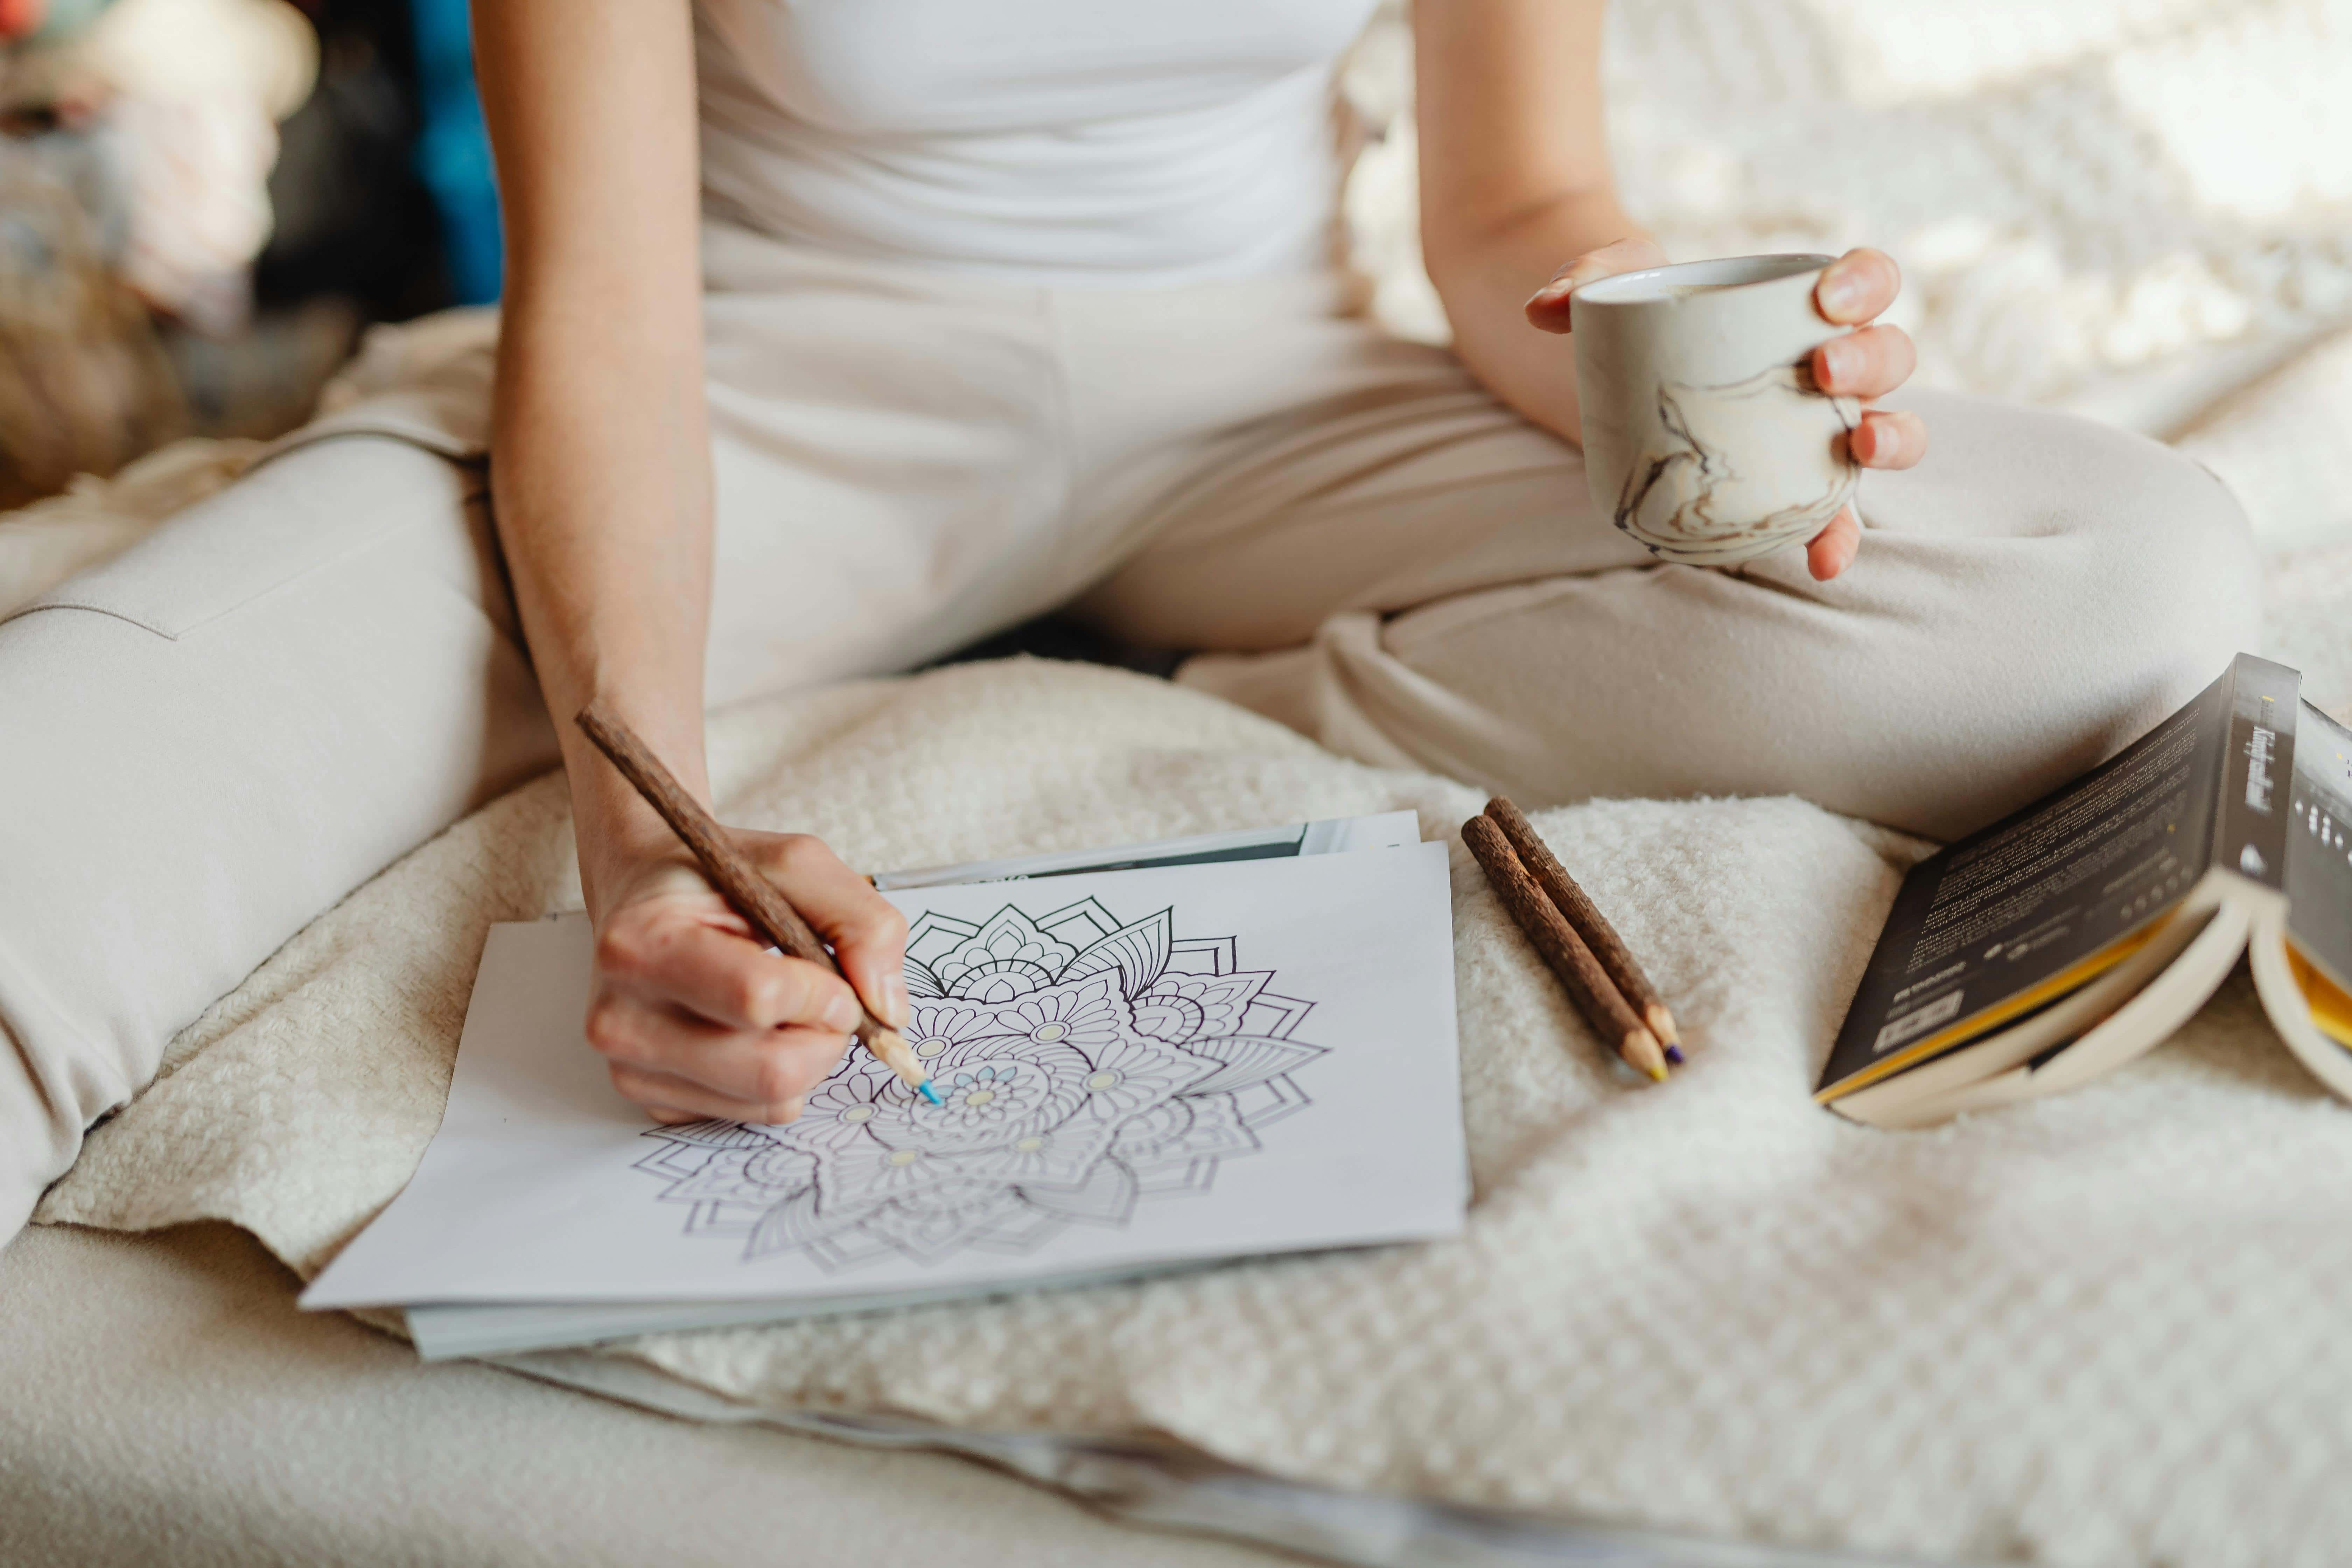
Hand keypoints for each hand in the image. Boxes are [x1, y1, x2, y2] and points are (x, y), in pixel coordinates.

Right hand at [583, 829, 908, 1125]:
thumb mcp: (795, 865)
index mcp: (642, 945)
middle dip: (827, 1036)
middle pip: (771, 1069)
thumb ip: (859, 921)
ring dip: (809, 1057)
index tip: (832, 973)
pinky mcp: (650, 1098)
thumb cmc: (714, 878)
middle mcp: (622, 1017)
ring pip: (770, 1100)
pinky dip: (780, 1079)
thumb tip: (888, 1010)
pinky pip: (752, 1113)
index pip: (760, 1000)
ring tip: (789, 1008)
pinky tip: (755, 1030)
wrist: (643, 895)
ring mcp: (631, 1066)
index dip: (824, 993)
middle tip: (824, 998)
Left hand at [1525, 243, 1925, 581]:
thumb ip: (1586, 278)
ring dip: (1888, 439)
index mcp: (1807, 304)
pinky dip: (1837, 536)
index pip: (1867, 282)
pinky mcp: (1791, 482)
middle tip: (1822, 369)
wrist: (1619, 365)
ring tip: (1857, 447)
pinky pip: (1832, 513)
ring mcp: (1818, 426)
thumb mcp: (1616, 283)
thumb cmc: (1642, 312)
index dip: (1867, 284)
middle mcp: (1830, 366)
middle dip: (1871, 362)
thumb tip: (1543, 307)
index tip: (1829, 298)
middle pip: (1889, 357)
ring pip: (1885, 430)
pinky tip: (1822, 562)